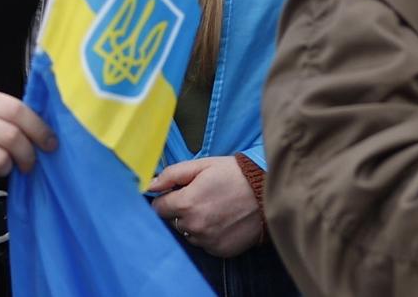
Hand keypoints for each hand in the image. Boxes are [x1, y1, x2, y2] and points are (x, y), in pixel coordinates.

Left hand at [147, 157, 263, 258]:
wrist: (267, 193)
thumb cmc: (234, 175)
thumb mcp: (202, 165)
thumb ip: (172, 175)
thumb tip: (150, 185)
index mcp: (185, 203)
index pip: (158, 208)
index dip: (167, 198)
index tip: (178, 192)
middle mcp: (193, 226)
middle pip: (173, 221)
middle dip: (181, 210)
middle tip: (201, 197)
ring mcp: (207, 241)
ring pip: (188, 234)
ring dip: (194, 223)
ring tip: (214, 208)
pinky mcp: (220, 250)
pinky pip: (204, 244)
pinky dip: (208, 234)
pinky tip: (222, 220)